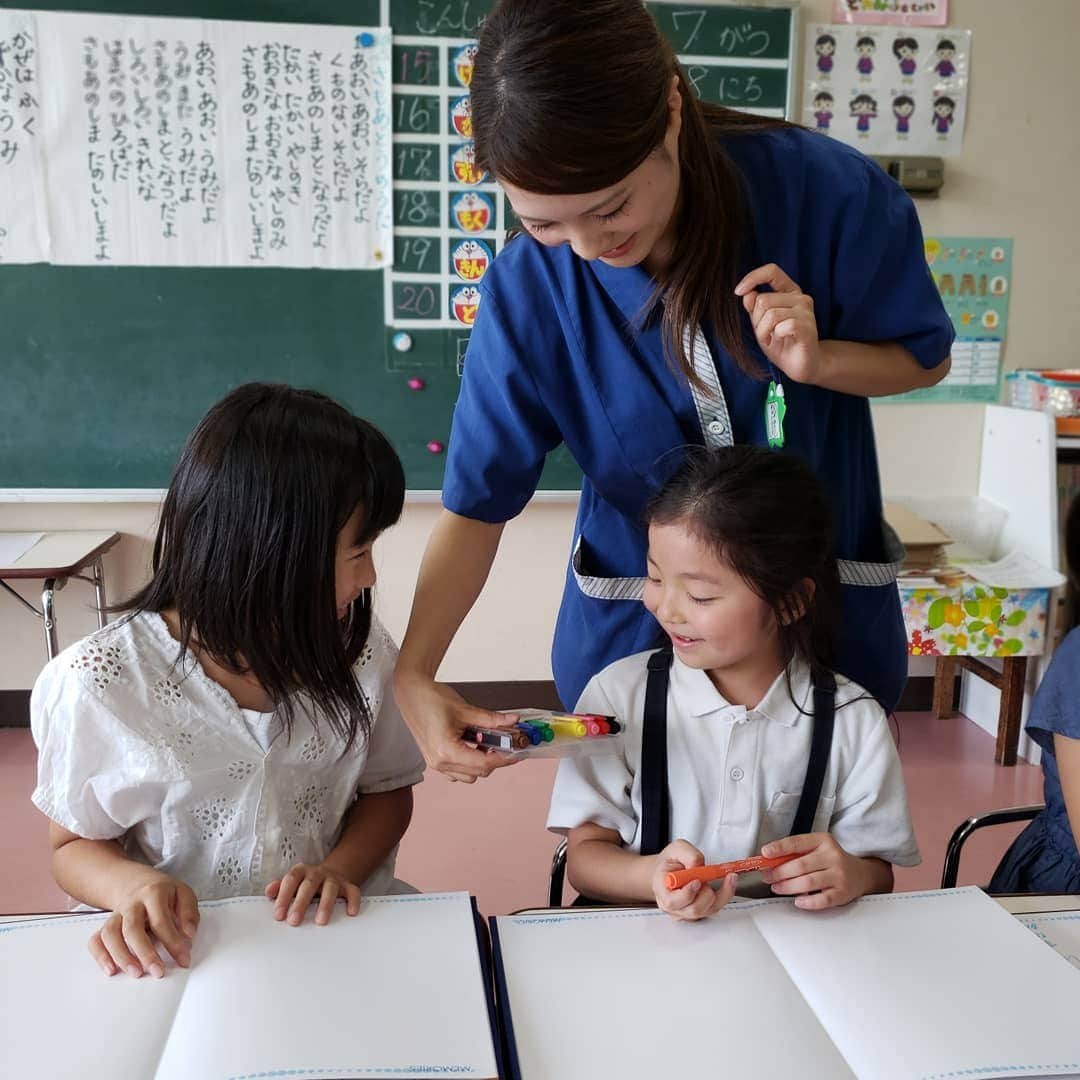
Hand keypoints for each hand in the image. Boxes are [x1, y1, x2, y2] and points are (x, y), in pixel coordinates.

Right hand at [88, 874, 198, 977]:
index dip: (173, 942)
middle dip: (145, 953)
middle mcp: (132, 904)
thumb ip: (188, 913)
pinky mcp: (106, 925)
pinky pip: (96, 940)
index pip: (161, 921)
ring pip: (111, 934)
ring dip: (122, 956)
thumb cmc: (164, 893)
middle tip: (158, 972)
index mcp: (154, 894)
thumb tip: (189, 935)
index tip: (183, 959)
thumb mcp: (182, 894)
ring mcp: (116, 915)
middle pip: (132, 928)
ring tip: (136, 973)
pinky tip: (111, 970)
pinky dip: (100, 956)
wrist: (137, 882)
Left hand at [266, 862, 362, 925]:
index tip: (279, 915)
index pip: (290, 880)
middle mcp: (317, 873)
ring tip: (320, 921)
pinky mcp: (348, 886)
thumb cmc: (307, 884)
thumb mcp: (292, 883)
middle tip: (294, 921)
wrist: (331, 873)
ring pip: (330, 888)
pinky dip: (353, 901)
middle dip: (301, 903)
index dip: (284, 897)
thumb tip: (269, 892)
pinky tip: (350, 912)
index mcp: (301, 872)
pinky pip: (353, 891)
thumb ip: (280, 888)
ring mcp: (333, 879)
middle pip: (309, 885)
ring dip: (325, 904)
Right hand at [393, 670, 520, 782]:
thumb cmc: (431, 699)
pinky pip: (457, 772)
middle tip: (506, 742)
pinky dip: (469, 763)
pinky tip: (472, 745)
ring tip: (486, 742)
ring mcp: (436, 764)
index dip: (504, 758)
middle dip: (495, 759)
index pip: (484, 763)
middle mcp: (440, 762)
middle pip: (478, 772)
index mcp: (446, 750)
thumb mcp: (465, 709)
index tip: (516, 752)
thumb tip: (512, 721)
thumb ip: (491, 719)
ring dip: (481, 762)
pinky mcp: (435, 761)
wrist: (410, 694)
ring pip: (469, 776)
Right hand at [651, 840, 737, 921]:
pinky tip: (728, 883)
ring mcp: (686, 912)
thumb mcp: (677, 848)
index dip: (688, 893)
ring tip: (721, 877)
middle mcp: (673, 906)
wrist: (669, 869)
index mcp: (662, 890)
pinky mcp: (699, 913)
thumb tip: (698, 867)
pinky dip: (724, 896)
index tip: (697, 881)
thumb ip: (689, 855)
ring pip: (707, 910)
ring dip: (719, 893)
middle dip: (706, 893)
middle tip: (709, 876)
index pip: (672, 902)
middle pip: (694, 910)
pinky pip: (714, 909)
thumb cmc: (671, 861)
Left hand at [735, 264, 823, 383]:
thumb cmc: (781, 343)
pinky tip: (780, 341)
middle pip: (763, 300)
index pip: (772, 271)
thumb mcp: (761, 324)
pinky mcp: (808, 326)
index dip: (753, 277)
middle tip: (765, 334)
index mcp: (789, 292)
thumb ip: (754, 308)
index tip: (739, 291)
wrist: (799, 365)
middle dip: (756, 321)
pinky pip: (781, 325)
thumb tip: (746, 293)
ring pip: (770, 314)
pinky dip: (775, 336)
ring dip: (763, 331)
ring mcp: (806, 311)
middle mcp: (800, 298)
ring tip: (772, 339)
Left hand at [759, 834, 872, 909]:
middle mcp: (832, 856)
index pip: (797, 842)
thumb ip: (796, 853)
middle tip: (767, 877)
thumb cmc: (830, 860)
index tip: (765, 853)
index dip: (779, 848)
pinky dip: (808, 902)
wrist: (861, 874)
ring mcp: (839, 875)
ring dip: (788, 887)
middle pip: (800, 865)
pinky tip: (797, 901)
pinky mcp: (843, 893)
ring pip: (808, 882)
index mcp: (823, 840)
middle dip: (779, 872)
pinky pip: (822, 899)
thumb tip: (769, 860)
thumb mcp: (817, 849)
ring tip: (777, 888)